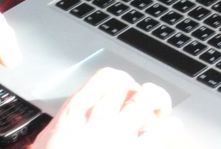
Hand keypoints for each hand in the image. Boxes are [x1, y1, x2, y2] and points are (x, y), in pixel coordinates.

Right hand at [34, 67, 176, 145]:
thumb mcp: (48, 143)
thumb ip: (64, 128)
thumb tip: (68, 126)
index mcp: (75, 113)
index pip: (107, 79)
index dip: (121, 82)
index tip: (124, 91)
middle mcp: (99, 117)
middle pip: (130, 87)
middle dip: (141, 92)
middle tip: (146, 101)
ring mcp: (120, 134)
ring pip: (149, 101)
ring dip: (159, 102)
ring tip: (162, 110)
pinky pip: (164, 130)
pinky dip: (172, 126)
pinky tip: (172, 128)